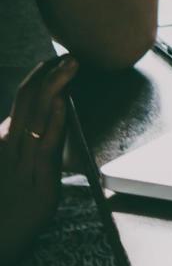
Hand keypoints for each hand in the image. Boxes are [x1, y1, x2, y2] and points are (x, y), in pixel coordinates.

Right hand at [0, 52, 74, 265]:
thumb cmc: (8, 207)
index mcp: (6, 141)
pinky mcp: (39, 182)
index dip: (39, 80)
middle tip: (71, 58)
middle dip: (51, 77)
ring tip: (71, 68)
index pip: (23, 103)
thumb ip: (32, 144)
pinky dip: (55, 123)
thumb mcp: (21, 169)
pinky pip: (46, 147)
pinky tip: (63, 104)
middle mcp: (11, 147)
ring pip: (38, 118)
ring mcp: (22, 163)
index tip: (56, 63)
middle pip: (30, 103)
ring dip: (57, 89)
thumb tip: (50, 117)